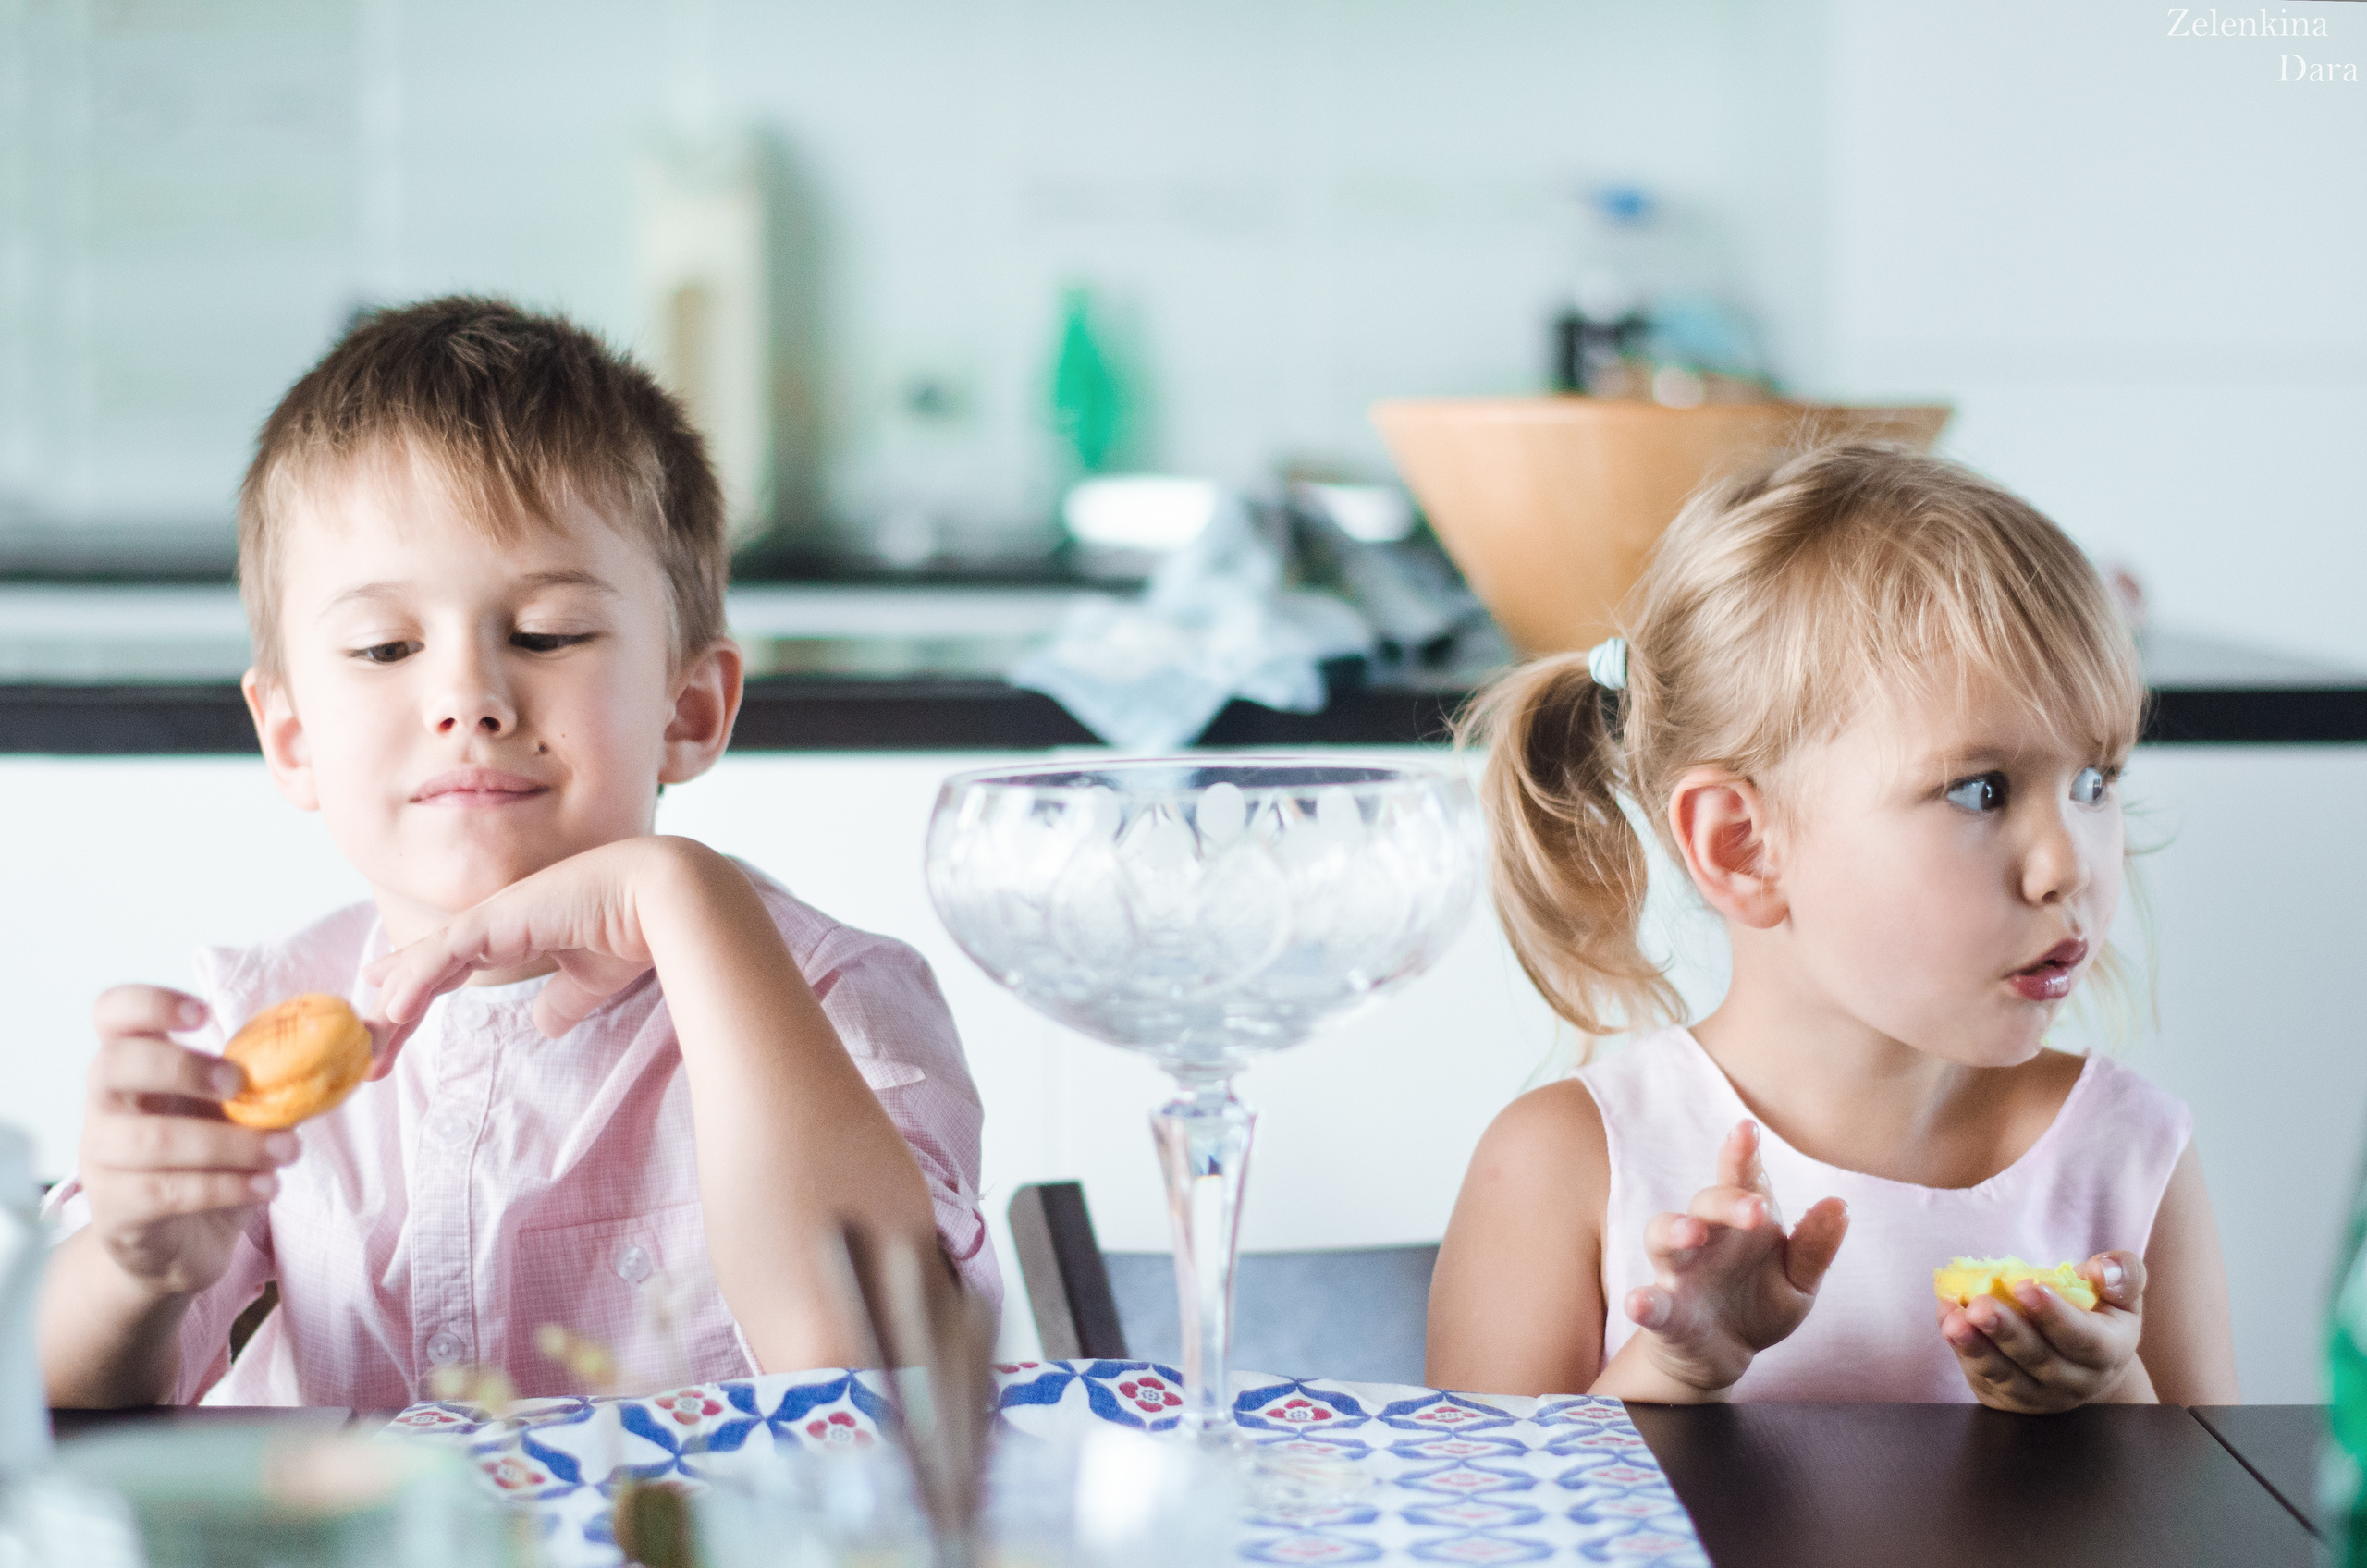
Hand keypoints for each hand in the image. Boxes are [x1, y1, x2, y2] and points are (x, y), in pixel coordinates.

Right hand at [77, 985, 298, 1300]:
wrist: (181, 1244)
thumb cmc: (211, 1160)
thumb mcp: (244, 1112)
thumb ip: (282, 1079)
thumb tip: (359, 1044)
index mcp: (135, 1066)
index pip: (113, 1013)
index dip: (149, 1002)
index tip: (205, 1014)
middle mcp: (104, 1106)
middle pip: (114, 1065)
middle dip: (182, 1068)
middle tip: (239, 1084)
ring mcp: (101, 1159)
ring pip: (152, 1140)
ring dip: (231, 1143)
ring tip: (289, 1151)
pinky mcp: (115, 1210)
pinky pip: (165, 1192)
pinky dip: (226, 1186)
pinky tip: (268, 1186)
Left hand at [364, 837, 696, 1059]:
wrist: (664, 898)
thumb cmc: (636, 929)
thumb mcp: (591, 981)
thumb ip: (563, 1000)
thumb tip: (543, 1024)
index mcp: (514, 933)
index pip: (449, 970)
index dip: (417, 999)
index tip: (388, 1026)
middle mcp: (495, 923)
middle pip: (426, 970)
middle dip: (394, 1012)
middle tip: (366, 1053)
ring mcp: (493, 918)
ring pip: (425, 965)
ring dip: (395, 1006)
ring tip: (368, 1043)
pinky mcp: (497, 919)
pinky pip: (443, 954)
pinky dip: (414, 981)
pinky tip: (393, 1009)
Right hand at [1622, 1119, 1849, 1394]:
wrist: (1726, 1354)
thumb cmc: (1760, 1304)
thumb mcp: (1799, 1281)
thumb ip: (1815, 1246)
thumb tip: (1840, 1204)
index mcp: (1742, 1223)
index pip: (1742, 1179)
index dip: (1741, 1153)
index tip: (1747, 1129)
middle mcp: (1706, 1238)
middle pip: (1706, 1203)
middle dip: (1726, 1200)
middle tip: (1755, 1209)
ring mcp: (1680, 1273)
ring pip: (1663, 1238)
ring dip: (1674, 1230)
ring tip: (1693, 1233)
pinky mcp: (1666, 1314)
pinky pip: (1650, 1304)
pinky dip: (1643, 1302)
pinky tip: (1639, 1303)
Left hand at [1938, 1251, 2145, 1410]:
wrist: (2084, 1362)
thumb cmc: (2101, 1315)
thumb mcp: (2122, 1293)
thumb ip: (2122, 1274)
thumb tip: (2102, 1269)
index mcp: (2108, 1352)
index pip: (2083, 1339)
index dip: (2054, 1315)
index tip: (2025, 1285)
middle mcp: (2075, 1381)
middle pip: (2039, 1359)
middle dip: (2007, 1331)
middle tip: (1980, 1305)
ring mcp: (2038, 1395)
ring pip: (2006, 1375)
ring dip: (1976, 1348)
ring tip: (1954, 1322)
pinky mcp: (2006, 1398)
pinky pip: (1983, 1376)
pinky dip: (1962, 1350)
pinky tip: (1947, 1320)